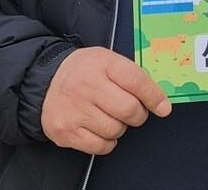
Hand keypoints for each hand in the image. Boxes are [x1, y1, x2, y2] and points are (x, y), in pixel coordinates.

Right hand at [40, 47, 172, 154]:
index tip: (163, 107)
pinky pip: (100, 146)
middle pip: (129, 110)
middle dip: (138, 115)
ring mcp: (74, 110)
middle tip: (132, 111)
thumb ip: (132, 76)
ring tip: (109, 116)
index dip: (154, 97)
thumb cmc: (83, 71)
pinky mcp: (66, 131)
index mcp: (101, 63)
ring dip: (120, 127)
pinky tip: (99, 128)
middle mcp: (86, 86)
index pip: (136, 81)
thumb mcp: (107, 61)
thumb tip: (160, 101)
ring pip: (116, 130)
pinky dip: (106, 141)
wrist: (44, 81)